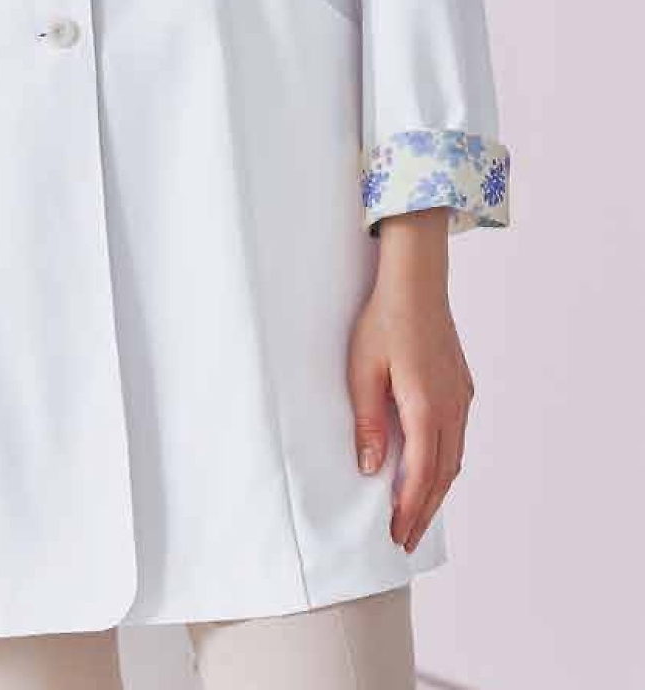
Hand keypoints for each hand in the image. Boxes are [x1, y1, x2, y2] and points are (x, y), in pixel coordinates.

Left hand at [347, 212, 474, 554]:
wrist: (417, 283)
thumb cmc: (384, 322)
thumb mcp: (362, 370)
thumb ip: (369, 421)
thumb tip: (372, 468)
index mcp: (426, 406)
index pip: (421, 474)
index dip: (409, 508)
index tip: (396, 535)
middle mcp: (451, 408)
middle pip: (443, 476)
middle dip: (424, 512)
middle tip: (407, 541)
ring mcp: (461, 398)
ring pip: (454, 459)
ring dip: (436, 492)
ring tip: (417, 517)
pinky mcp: (462, 388)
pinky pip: (457, 439)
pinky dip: (444, 466)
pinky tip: (431, 473)